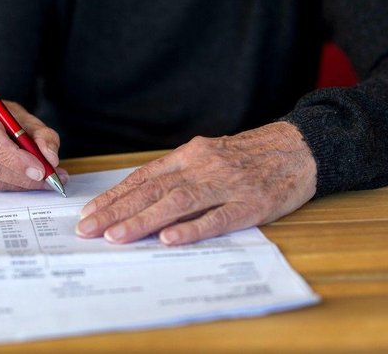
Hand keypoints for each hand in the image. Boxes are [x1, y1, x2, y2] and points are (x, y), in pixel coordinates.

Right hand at [0, 92, 67, 190]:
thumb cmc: (6, 118)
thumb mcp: (28, 119)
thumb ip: (44, 136)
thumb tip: (51, 159)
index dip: (15, 158)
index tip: (40, 170)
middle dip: (20, 176)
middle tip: (46, 180)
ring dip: (16, 184)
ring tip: (40, 182)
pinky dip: (6, 186)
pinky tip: (22, 182)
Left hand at [76, 122, 316, 244]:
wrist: (299, 147)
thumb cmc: (250, 155)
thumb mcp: (210, 155)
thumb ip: (180, 174)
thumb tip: (142, 197)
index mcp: (190, 155)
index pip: (144, 177)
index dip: (115, 196)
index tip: (89, 213)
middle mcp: (203, 167)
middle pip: (153, 190)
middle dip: (117, 211)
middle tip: (88, 230)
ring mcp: (227, 185)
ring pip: (178, 203)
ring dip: (143, 221)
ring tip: (116, 236)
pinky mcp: (251, 204)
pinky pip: (217, 217)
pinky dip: (191, 229)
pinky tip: (169, 239)